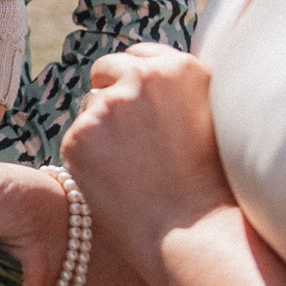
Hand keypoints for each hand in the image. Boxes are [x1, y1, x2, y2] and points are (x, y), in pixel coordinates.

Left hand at [62, 44, 235, 272]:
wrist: (195, 230)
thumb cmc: (209, 184)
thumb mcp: (210, 119)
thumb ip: (177, 90)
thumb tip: (146, 78)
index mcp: (180, 68)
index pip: (140, 55)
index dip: (134, 77)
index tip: (135, 99)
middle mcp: (143, 77)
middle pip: (106, 69)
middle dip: (108, 91)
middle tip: (121, 133)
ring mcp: (108, 105)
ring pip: (89, 107)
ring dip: (100, 129)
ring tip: (132, 169)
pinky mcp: (80, 135)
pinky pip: (76, 139)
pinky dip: (87, 158)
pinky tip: (115, 183)